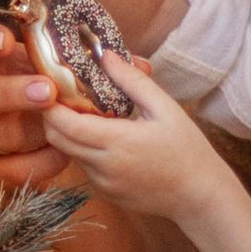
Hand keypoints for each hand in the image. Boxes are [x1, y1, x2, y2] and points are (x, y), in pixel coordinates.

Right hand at [0, 18, 70, 196]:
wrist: (29, 147)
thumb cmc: (42, 95)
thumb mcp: (51, 70)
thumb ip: (79, 61)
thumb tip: (133, 62)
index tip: (7, 40)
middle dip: (8, 92)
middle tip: (46, 90)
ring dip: (27, 130)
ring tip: (59, 125)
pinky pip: (9, 170)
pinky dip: (37, 163)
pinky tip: (61, 154)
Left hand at [42, 52, 234, 226]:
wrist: (200, 196)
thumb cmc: (187, 149)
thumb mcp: (164, 108)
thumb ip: (132, 81)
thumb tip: (105, 55)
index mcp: (117, 142)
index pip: (65, 124)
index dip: (51, 106)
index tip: (50, 87)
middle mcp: (103, 167)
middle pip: (57, 140)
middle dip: (53, 117)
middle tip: (62, 96)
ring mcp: (102, 184)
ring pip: (69, 154)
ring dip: (70, 134)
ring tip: (87, 114)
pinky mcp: (105, 194)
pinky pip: (84, 167)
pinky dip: (85, 151)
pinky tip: (105, 139)